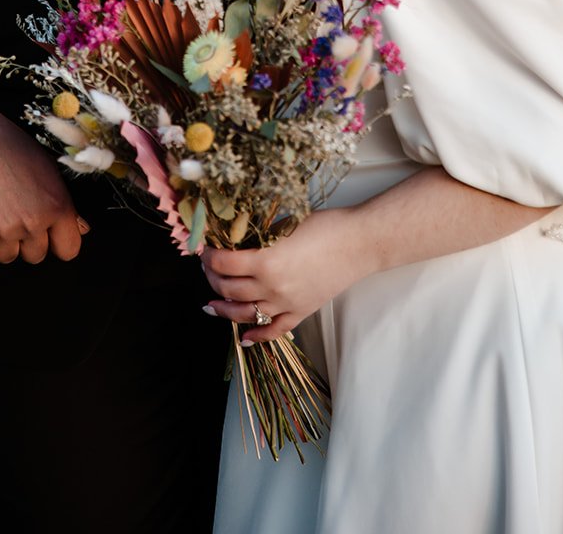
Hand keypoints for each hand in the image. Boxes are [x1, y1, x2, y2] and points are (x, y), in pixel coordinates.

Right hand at [0, 89, 87, 269]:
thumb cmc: (8, 146)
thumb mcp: (46, 166)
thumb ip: (64, 203)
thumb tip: (82, 229)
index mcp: (57, 205)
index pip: (69, 250)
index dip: (57, 241)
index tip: (47, 232)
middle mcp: (33, 222)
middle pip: (36, 256)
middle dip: (26, 239)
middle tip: (11, 210)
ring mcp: (2, 230)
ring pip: (7, 257)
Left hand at [201, 207, 363, 345]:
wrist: (359, 244)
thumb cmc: (326, 227)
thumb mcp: (285, 225)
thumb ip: (260, 237)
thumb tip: (238, 240)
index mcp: (266, 261)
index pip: (224, 264)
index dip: (208, 257)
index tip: (203, 249)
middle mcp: (272, 287)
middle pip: (230, 289)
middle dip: (212, 279)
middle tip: (206, 269)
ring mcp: (287, 304)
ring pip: (246, 314)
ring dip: (224, 309)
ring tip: (211, 305)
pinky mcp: (302, 313)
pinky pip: (274, 330)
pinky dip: (258, 336)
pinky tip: (245, 338)